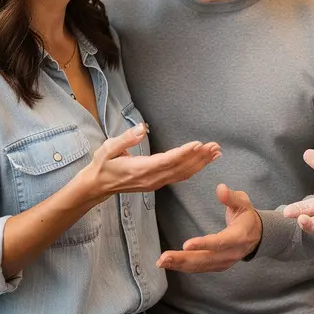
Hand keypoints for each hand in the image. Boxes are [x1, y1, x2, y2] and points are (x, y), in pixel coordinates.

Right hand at [79, 123, 220, 202]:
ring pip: (183, 173)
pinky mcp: (157, 183)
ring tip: (216, 153)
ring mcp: (155, 183)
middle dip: (200, 157)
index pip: (167, 160)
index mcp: (141, 169)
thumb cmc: (102, 165)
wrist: (97, 186)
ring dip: (200, 163)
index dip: (184, 153)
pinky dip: (194, 169)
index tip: (199, 144)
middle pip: (180, 168)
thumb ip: (126, 139)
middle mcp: (152, 178)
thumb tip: (142, 127)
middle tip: (215, 146)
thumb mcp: (108, 149)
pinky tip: (204, 162)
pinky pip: (179, 177)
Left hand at [157, 184, 261, 272]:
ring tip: (162, 262)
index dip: (204, 244)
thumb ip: (231, 196)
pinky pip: (200, 268)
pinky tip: (170, 264)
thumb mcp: (243, 202)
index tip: (186, 245)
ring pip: (201, 266)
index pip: (220, 242)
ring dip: (180, 265)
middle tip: (164, 258)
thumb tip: (220, 188)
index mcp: (239, 236)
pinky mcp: (218, 266)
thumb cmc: (247, 215)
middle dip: (184, 259)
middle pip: (206, 258)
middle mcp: (232, 253)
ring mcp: (225, 262)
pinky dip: (184, 267)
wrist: (257, 235)